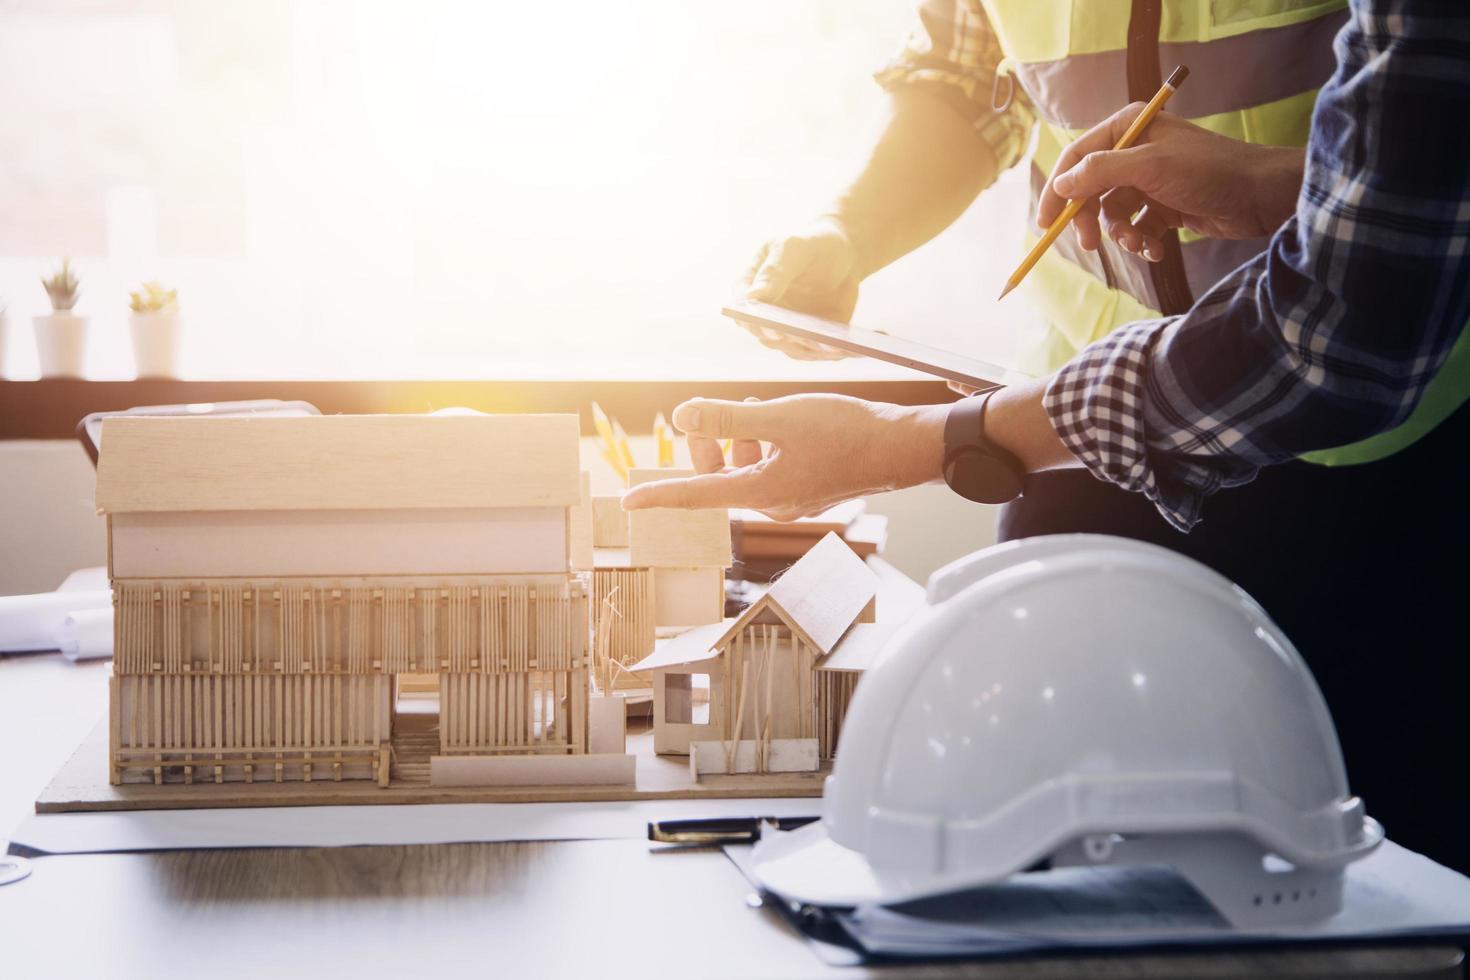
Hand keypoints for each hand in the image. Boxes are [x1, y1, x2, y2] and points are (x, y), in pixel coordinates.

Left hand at [620, 394, 947, 520]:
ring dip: (742, 436)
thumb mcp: (780, 417)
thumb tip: (683, 416)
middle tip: (713, 411)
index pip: (696, 495)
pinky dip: (765, 442)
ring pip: (747, 468)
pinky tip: (778, 417)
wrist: (902, 447)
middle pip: (720, 477)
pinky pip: (769, 467)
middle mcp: (773, 503)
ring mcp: (793, 497)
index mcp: (761, 492)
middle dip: (713, 443)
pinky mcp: (809, 486)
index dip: (659, 495)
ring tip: (758, 405)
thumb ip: (729, 418)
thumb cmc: (847, 432)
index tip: (628, 501)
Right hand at [736, 217, 861, 360]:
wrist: (841, 254)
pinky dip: (836, 352)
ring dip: (817, 351)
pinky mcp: (812, 341)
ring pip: (796, 350)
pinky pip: (821, 353)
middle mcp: (764, 318)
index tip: (776, 329)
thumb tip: (751, 299)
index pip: (745, 314)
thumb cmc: (810, 245)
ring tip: (840, 346)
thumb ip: (773, 272)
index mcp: (749, 292)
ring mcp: (787, 332)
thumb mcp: (792, 249)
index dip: (758, 324)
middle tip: (813, 341)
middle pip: (770, 338)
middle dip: (792, 341)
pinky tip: (854, 348)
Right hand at [1037, 105, 1303, 260]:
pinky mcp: (1164, 205)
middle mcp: (1135, 150)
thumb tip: (1060, 182)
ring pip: (1112, 213)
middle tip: (1089, 245)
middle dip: (1090, 219)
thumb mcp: (1149, 168)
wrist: (1260, 197)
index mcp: (1129, 128)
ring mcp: (1149, 179)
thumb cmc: (1208, 172)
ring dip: (1123, 234)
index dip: (1058, 190)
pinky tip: (1158, 249)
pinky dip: (1143, 241)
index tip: (1045, 222)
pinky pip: (1136, 226)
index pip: (1077, 157)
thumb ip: (1100, 172)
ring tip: (1141, 244)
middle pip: (1090, 189)